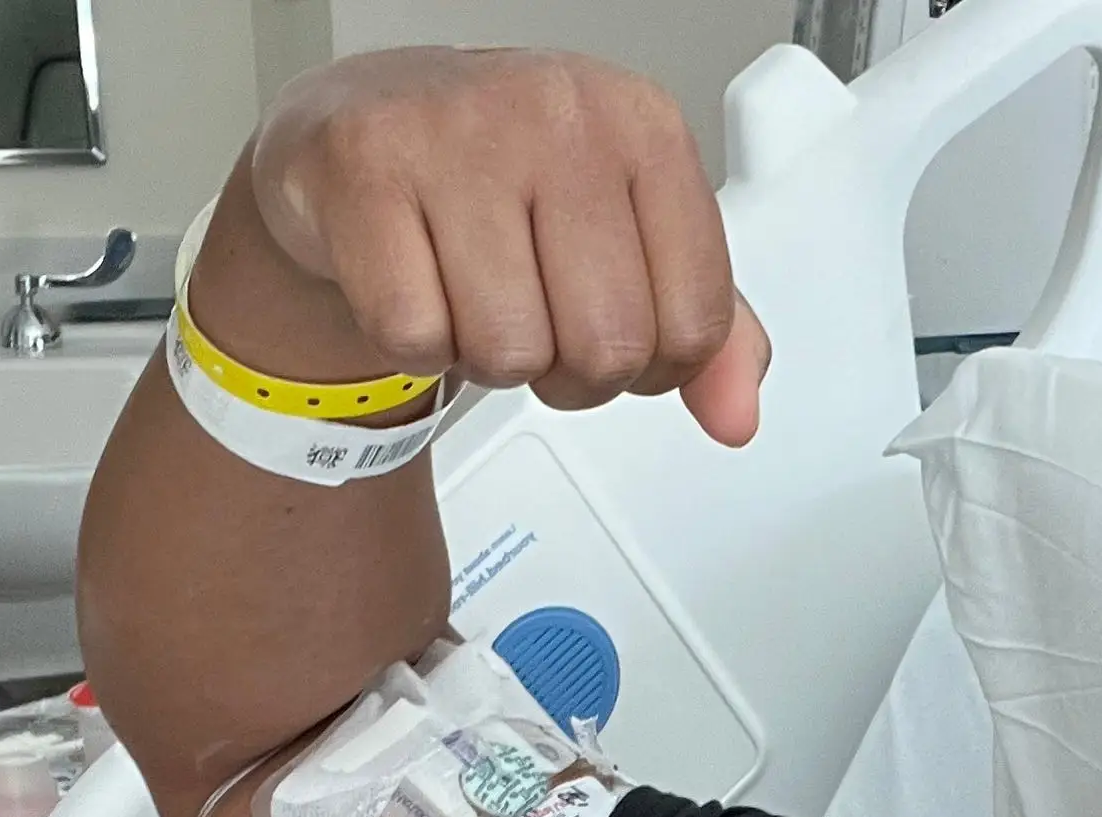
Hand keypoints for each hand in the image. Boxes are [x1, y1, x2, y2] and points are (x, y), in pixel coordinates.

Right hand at [246, 47, 768, 445]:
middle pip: (607, 348)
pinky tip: (417, 280)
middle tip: (536, 319)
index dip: (655, 366)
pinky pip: (415, 336)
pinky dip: (415, 344)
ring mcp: (460, 132)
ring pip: (509, 353)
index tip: (617, 331)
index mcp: (645, 127)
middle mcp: (561, 115)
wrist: (366, 122)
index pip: (696, 322)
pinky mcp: (365, 166)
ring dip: (488, 359)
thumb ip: (705, 330)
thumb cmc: (506, 181)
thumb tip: (736, 416)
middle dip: (570, 373)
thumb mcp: (630, 240)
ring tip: (472, 293)